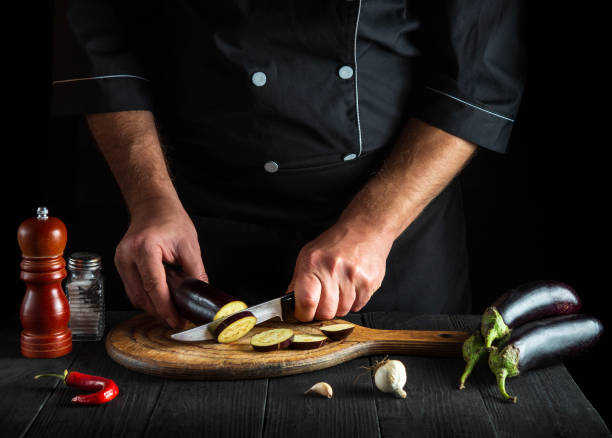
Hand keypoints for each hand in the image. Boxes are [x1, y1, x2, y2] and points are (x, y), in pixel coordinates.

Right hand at [114, 197, 206, 327]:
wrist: (153, 205)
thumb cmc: (170, 220)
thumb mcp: (189, 245)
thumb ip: (195, 271)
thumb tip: (201, 294)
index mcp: (145, 248)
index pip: (153, 285)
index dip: (165, 307)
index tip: (176, 320)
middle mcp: (127, 255)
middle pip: (141, 295)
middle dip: (160, 311)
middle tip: (178, 318)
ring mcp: (121, 260)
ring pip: (134, 295)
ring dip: (152, 306)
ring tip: (172, 310)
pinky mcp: (121, 264)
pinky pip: (133, 288)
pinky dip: (147, 297)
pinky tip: (161, 299)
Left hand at [288, 223, 392, 320]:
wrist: (364, 230)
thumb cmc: (335, 244)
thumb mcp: (308, 256)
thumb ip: (297, 281)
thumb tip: (289, 304)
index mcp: (313, 263)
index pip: (306, 301)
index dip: (303, 314)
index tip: (303, 313)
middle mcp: (332, 269)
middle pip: (325, 312)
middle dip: (322, 312)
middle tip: (323, 300)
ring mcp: (353, 276)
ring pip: (342, 311)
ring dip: (339, 305)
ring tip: (340, 288)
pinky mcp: (369, 282)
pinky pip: (358, 306)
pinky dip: (353, 302)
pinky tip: (352, 286)